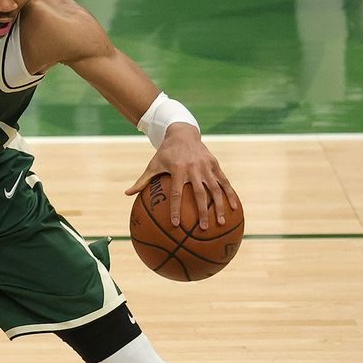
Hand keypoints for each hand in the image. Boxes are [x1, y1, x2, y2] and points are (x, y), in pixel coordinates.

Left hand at [125, 123, 239, 229]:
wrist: (183, 133)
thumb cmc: (165, 153)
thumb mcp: (153, 164)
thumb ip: (142, 180)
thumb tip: (127, 194)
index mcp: (177, 169)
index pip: (176, 193)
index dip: (176, 208)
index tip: (175, 224)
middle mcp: (193, 168)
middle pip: (199, 194)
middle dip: (202, 212)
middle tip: (203, 229)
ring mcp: (206, 166)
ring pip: (215, 189)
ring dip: (219, 206)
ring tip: (221, 222)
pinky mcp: (215, 165)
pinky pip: (224, 182)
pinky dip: (230, 194)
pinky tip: (235, 208)